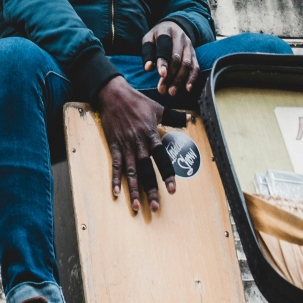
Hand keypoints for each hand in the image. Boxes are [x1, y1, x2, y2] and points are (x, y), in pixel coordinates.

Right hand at [94, 76, 174, 213]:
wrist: (113, 95)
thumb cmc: (137, 101)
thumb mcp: (158, 108)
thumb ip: (173, 117)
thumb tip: (189, 119)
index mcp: (151, 136)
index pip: (162, 160)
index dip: (167, 176)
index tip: (172, 190)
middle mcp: (139, 144)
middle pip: (146, 171)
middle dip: (151, 190)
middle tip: (155, 207)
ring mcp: (125, 146)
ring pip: (131, 173)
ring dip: (133, 190)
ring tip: (136, 207)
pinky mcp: (114, 146)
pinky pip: (115, 165)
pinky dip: (115, 179)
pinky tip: (116, 193)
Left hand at [142, 20, 197, 96]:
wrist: (174, 26)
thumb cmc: (157, 36)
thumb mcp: (148, 38)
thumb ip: (147, 52)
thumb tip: (148, 68)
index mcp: (166, 32)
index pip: (165, 48)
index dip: (163, 62)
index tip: (161, 75)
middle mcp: (180, 38)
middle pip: (177, 59)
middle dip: (170, 76)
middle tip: (162, 90)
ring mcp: (189, 46)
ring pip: (187, 64)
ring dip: (180, 80)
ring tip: (171, 92)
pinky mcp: (194, 54)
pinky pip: (196, 66)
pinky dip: (192, 78)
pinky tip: (187, 88)